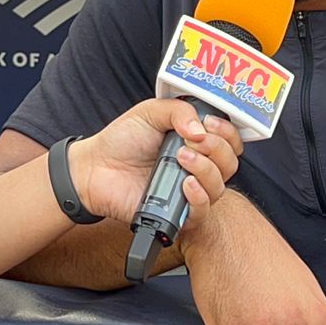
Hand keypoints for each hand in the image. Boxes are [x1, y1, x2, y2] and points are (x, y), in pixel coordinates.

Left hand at [66, 100, 241, 226]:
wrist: (95, 167)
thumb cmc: (122, 140)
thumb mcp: (150, 112)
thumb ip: (179, 110)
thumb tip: (201, 129)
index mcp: (196, 142)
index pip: (230, 141)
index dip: (227, 132)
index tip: (210, 124)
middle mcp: (198, 167)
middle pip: (230, 163)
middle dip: (218, 148)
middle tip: (195, 139)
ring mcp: (189, 192)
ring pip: (220, 186)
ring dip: (206, 169)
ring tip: (181, 157)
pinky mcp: (178, 214)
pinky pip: (202, 212)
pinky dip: (199, 196)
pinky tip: (186, 183)